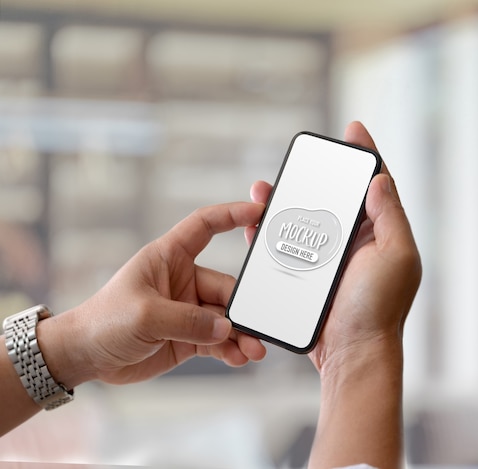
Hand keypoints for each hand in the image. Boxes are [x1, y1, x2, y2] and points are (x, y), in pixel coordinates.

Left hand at [43, 202, 267, 388]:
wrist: (85, 357)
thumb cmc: (103, 321)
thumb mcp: (145, 316)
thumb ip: (188, 321)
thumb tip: (225, 328)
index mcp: (169, 258)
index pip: (205, 226)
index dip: (232, 215)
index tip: (258, 214)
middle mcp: (183, 280)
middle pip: (225, 286)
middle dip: (242, 309)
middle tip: (257, 326)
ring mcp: (188, 309)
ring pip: (226, 318)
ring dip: (241, 334)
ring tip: (254, 351)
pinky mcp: (189, 336)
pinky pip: (218, 340)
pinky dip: (231, 349)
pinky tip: (238, 358)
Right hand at [246, 122, 421, 372]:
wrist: (352, 353)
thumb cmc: (379, 307)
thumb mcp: (396, 256)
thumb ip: (390, 216)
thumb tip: (379, 178)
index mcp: (382, 233)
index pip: (376, 184)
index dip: (365, 154)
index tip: (353, 129)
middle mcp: (358, 242)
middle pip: (334, 197)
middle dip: (316, 175)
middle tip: (297, 160)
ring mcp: (331, 259)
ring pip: (306, 219)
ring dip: (286, 200)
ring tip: (264, 187)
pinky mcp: (309, 277)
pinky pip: (289, 246)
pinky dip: (273, 231)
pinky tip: (257, 222)